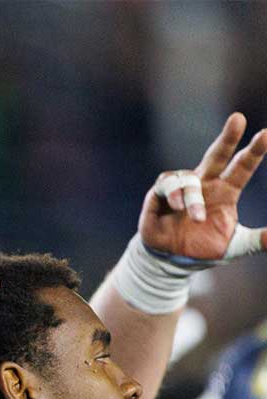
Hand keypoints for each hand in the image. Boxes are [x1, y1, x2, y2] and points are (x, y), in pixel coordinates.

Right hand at [139, 112, 266, 260]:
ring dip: (194, 200)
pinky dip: (174, 195)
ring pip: (190, 179)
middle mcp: (206, 183)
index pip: (243, 166)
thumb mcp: (236, 246)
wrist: (171, 261)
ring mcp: (182, 186)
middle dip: (227, 137)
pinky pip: (168, 184)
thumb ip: (258, 240)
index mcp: (227, 191)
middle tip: (238, 118)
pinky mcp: (159, 193)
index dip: (255, 151)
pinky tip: (176, 207)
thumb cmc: (204, 248)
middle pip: (218, 154)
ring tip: (196, 218)